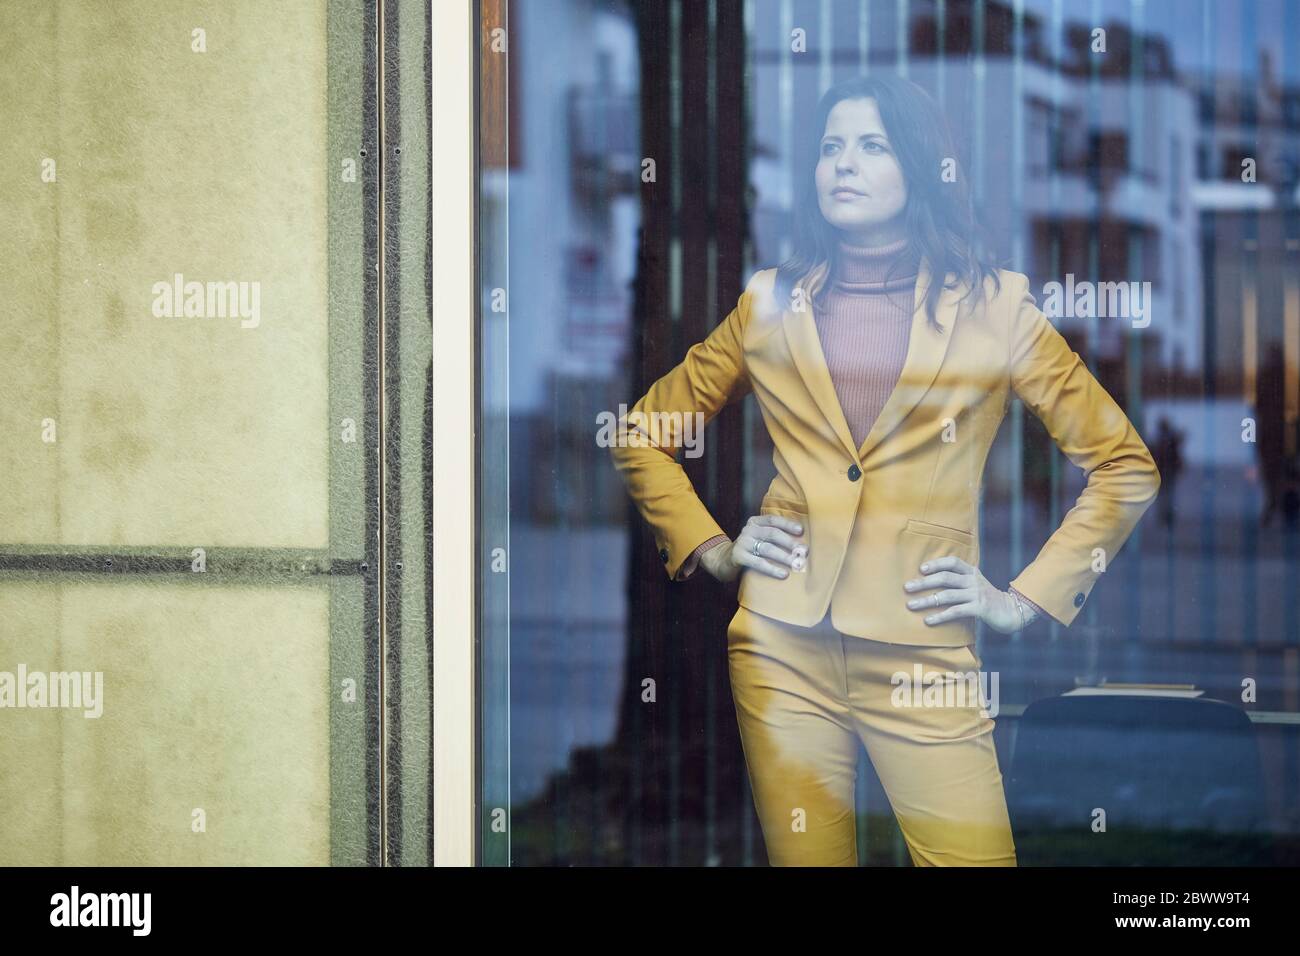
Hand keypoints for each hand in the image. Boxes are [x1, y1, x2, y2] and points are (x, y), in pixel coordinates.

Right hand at [699, 514, 805, 582]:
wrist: (723, 560)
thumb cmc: (749, 549)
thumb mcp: (758, 537)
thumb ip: (773, 535)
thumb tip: (800, 543)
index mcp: (755, 522)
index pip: (773, 520)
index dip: (787, 524)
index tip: (801, 531)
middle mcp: (748, 530)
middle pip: (772, 534)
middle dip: (790, 543)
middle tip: (803, 552)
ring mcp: (742, 542)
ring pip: (767, 548)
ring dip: (784, 557)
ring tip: (796, 564)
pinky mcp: (738, 556)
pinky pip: (758, 562)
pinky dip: (772, 569)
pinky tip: (783, 574)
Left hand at [903, 555, 1031, 633]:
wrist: (1012, 612)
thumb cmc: (987, 599)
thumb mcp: (975, 585)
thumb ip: (959, 581)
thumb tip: (932, 581)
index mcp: (972, 572)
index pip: (952, 562)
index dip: (936, 563)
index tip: (921, 569)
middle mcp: (973, 580)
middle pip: (945, 578)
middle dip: (923, 582)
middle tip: (907, 587)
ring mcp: (977, 594)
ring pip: (946, 595)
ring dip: (926, 600)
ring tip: (911, 605)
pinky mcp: (979, 609)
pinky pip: (955, 611)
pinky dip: (940, 616)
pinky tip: (928, 620)